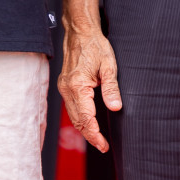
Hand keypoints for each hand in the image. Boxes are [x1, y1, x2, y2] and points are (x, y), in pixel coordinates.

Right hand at [58, 26, 121, 151]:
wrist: (80, 32)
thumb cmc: (95, 46)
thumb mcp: (109, 66)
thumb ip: (112, 88)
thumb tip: (116, 107)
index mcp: (77, 85)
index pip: (86, 118)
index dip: (95, 134)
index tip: (104, 145)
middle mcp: (67, 88)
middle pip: (77, 120)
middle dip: (90, 136)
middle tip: (103, 146)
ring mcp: (63, 87)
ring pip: (73, 116)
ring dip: (84, 129)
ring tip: (98, 139)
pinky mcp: (64, 85)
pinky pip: (71, 107)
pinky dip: (80, 118)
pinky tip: (89, 123)